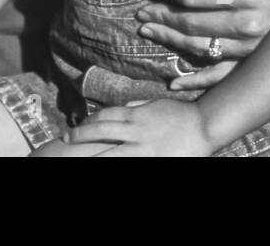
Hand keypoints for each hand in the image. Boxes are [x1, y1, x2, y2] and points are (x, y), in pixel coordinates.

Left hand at [67, 99, 212, 156]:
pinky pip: (130, 163)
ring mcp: (143, 147)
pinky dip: (118, 164)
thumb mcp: (155, 104)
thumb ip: (137, 106)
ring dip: (93, 155)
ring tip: (77, 157)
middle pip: (101, 130)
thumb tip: (123, 107)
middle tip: (65, 137)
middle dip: (80, 134)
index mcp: (136, 115)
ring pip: (111, 152)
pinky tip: (106, 165)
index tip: (78, 125)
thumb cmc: (181, 114)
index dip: (89, 120)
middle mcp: (135, 130)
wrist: (205, 125)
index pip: (105, 115)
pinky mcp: (153, 159)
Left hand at [134, 0, 269, 89]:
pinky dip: (197, 82)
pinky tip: (174, 84)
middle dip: (161, 16)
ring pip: (200, 48)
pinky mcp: (254, 64)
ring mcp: (250, 49)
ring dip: (170, 40)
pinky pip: (221, 78)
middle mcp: (247, 25)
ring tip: (148, 31)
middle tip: (141, 12)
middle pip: (191, 22)